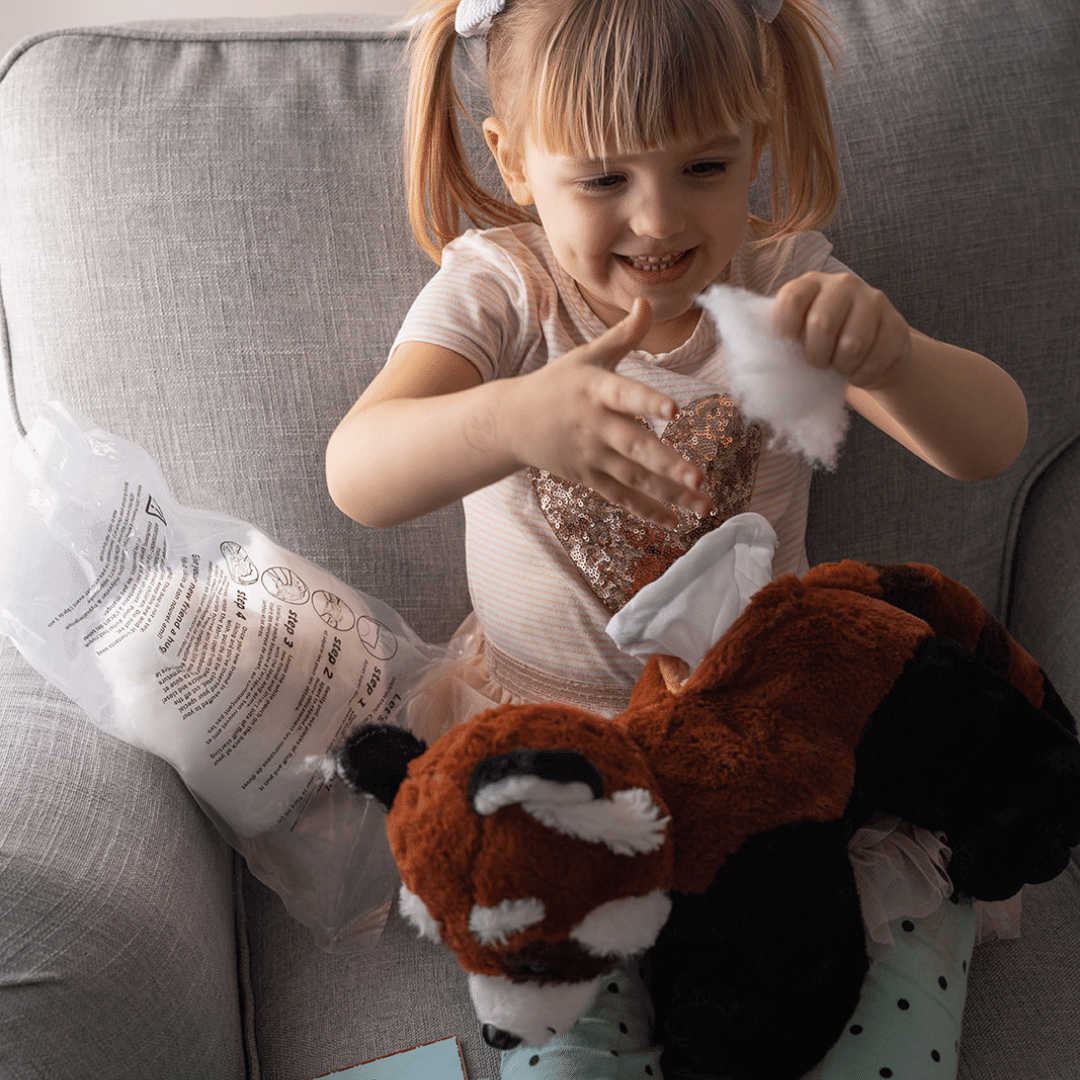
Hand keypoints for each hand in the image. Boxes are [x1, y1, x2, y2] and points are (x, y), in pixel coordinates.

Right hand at [506, 299, 712, 528]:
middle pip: (635, 447)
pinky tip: (675, 521)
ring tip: (703, 505)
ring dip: (669, 494)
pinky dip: (647, 511)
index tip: (675, 409)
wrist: (512, 422)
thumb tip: (647, 301)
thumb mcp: (586, 356)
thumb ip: (623, 335)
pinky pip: (621, 497)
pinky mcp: (589, 478)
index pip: (625, 395)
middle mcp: (595, 426)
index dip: (648, 402)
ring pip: (634, 478)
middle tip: (698, 478)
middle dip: (667, 464)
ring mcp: (592, 456)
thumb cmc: (558, 384)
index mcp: (596, 390)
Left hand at [772, 272, 911, 390]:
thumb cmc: (822, 346)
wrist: (869, 355)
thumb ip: (779, 340)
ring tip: (838, 367)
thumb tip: (758, 358)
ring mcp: (873, 301)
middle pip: (822, 323)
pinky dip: (861, 376)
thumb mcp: (797, 338)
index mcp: (810, 283)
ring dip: (840, 367)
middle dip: (815, 356)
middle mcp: (843, 284)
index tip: (787, 350)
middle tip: (817, 364)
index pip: (791, 300)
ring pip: (852, 344)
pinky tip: (857, 372)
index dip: (785, 332)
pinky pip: (875, 360)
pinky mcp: (897, 324)